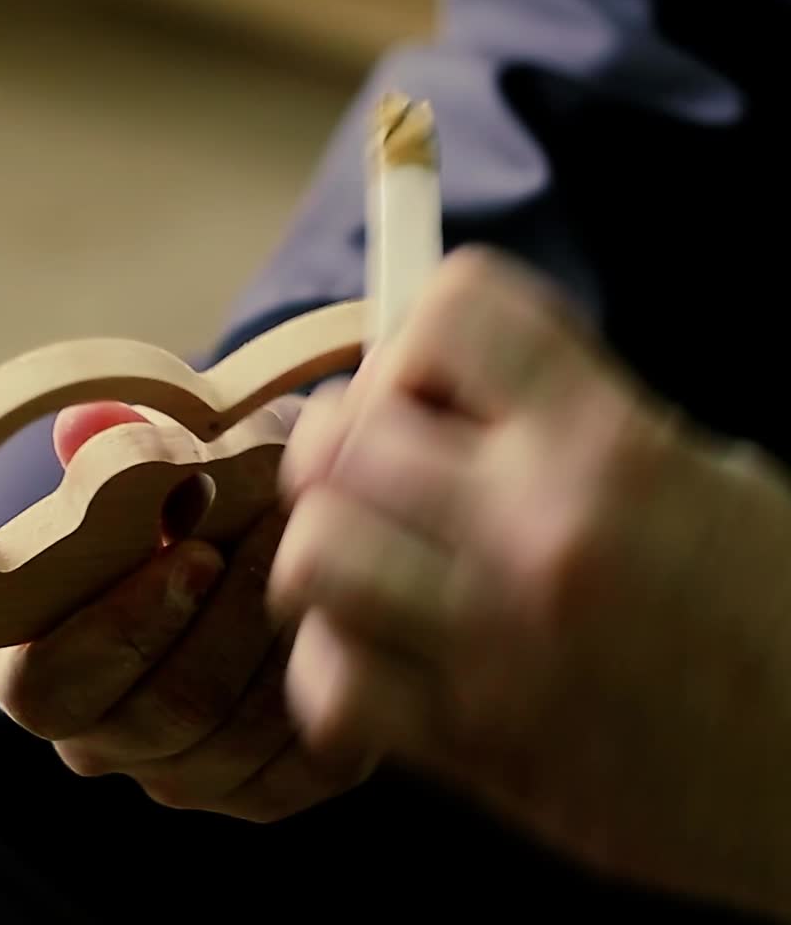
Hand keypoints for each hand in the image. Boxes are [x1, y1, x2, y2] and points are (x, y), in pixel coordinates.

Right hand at [0, 397, 375, 821]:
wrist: (264, 532)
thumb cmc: (194, 489)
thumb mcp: (156, 455)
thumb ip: (114, 446)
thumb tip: (85, 428)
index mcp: (41, 668)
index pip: (50, 686)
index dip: (122, 626)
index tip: (195, 554)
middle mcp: (102, 739)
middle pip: (163, 711)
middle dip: (232, 616)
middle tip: (286, 532)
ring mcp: (184, 775)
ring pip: (239, 733)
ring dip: (286, 633)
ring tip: (325, 552)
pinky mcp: (266, 789)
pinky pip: (303, 759)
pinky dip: (327, 679)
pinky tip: (342, 606)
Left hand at [270, 246, 790, 916]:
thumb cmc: (778, 611)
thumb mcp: (704, 474)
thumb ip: (564, 420)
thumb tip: (430, 391)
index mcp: (612, 446)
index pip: (454, 311)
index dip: (425, 337)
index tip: (436, 380)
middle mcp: (541, 533)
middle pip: (349, 436)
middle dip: (354, 439)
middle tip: (388, 469)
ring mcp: (500, 646)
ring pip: (316, 553)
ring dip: (333, 546)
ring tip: (375, 558)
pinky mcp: (480, 748)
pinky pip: (335, 685)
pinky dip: (335, 666)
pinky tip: (380, 655)